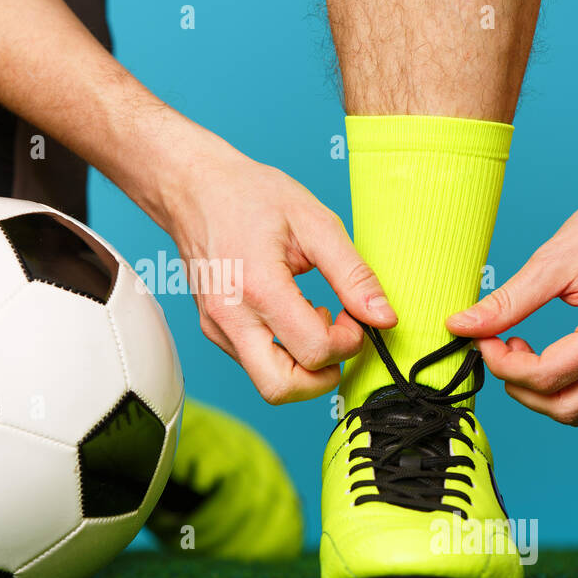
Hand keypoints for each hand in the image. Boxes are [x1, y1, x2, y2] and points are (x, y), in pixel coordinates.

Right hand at [159, 148, 397, 403]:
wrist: (194, 188)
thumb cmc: (250, 196)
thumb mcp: (315, 222)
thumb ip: (354, 274)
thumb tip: (384, 318)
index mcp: (258, 287)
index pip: (314, 351)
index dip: (348, 342)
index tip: (353, 316)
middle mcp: (231, 317)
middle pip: (281, 389)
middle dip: (322, 378)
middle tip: (337, 340)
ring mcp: (217, 328)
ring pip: (267, 383)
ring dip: (302, 365)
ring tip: (312, 318)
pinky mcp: (213, 330)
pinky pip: (254, 363)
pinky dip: (283, 352)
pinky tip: (291, 314)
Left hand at [446, 167, 577, 424]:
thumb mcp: (553, 261)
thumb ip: (507, 301)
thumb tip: (461, 325)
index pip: (549, 376)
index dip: (504, 365)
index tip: (481, 339)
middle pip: (566, 406)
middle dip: (520, 386)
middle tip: (496, 347)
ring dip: (541, 390)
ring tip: (519, 348)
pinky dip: (563, 382)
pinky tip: (543, 351)